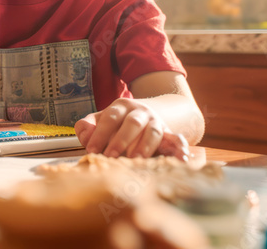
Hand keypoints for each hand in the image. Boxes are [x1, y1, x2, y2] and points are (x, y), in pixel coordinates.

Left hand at [74, 98, 189, 159]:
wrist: (147, 116)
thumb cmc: (117, 124)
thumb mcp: (101, 120)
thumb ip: (88, 126)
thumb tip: (84, 133)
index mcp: (121, 106)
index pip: (110, 118)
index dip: (100, 134)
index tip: (91, 150)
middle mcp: (140, 112)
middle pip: (133, 123)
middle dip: (121, 140)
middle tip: (110, 157)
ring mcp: (156, 122)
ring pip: (153, 131)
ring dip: (144, 146)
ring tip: (135, 160)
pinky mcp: (168, 133)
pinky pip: (176, 139)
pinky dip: (179, 148)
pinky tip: (182, 159)